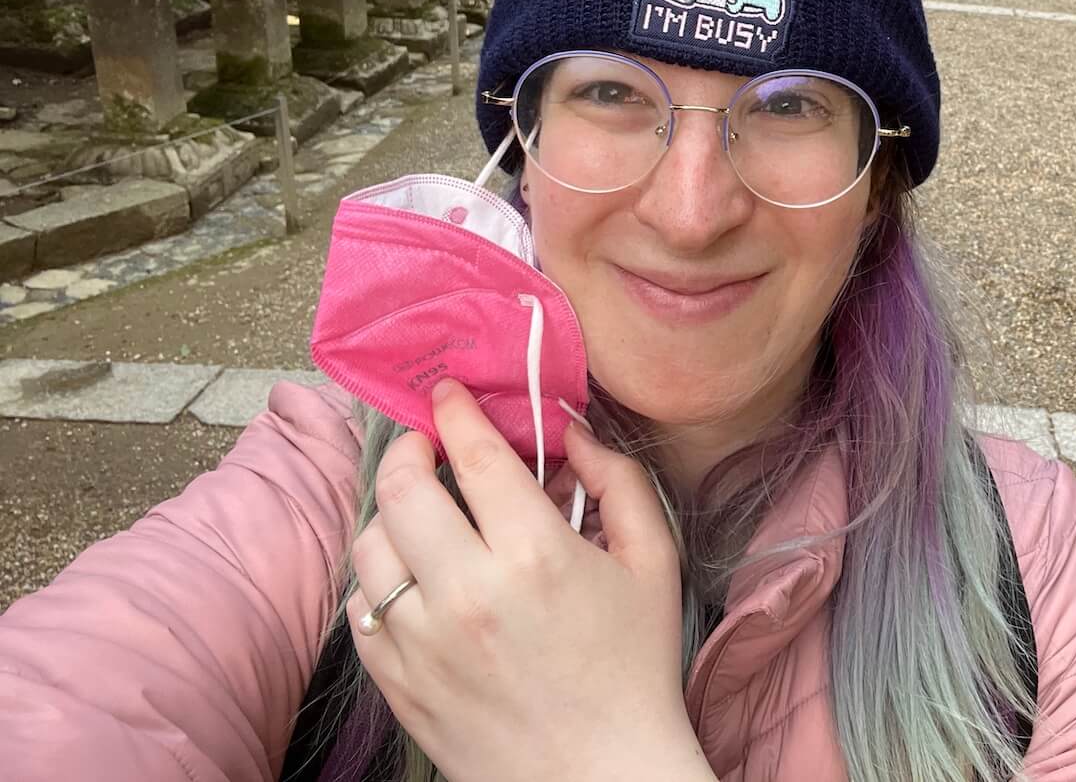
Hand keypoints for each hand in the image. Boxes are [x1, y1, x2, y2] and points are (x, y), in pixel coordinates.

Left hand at [348, 379, 715, 781]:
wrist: (601, 778)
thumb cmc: (634, 669)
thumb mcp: (654, 564)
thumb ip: (618, 482)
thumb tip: (570, 431)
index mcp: (536, 556)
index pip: (474, 455)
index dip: (456, 411)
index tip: (449, 394)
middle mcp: (468, 593)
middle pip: (402, 488)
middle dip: (409, 450)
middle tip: (427, 445)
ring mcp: (424, 643)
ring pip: (369, 547)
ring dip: (390, 514)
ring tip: (419, 513)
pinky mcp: (398, 684)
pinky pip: (359, 608)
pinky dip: (376, 580)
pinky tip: (410, 576)